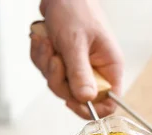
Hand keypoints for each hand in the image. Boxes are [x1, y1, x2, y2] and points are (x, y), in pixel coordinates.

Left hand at [30, 0, 124, 118]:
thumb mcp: (76, 43)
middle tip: (55, 60)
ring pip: (60, 84)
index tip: (72, 100)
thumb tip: (87, 100)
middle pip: (78, 96)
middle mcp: (97, 70)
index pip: (109, 103)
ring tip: (48, 43)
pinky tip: (43, 40)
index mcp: (110, 67)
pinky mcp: (64, 61)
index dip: (91, 108)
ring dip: (47, 65)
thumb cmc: (76, 10)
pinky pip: (48, 71)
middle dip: (59, 80)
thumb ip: (80, 73)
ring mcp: (80, 66)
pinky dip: (41, 57)